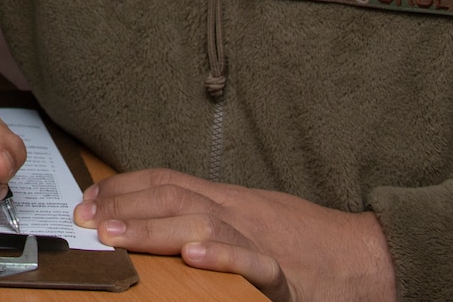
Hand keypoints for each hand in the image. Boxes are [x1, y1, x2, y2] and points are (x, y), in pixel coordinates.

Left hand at [75, 168, 396, 301]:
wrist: (368, 255)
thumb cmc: (307, 244)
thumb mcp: (250, 222)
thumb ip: (209, 220)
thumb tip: (160, 226)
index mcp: (227, 199)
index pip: (166, 180)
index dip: (123, 187)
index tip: (87, 200)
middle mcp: (237, 210)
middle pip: (172, 195)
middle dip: (123, 205)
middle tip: (84, 219)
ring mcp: (260, 238)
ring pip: (200, 223)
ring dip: (153, 228)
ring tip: (115, 235)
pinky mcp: (286, 271)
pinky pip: (252, 261)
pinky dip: (222, 256)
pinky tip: (193, 258)